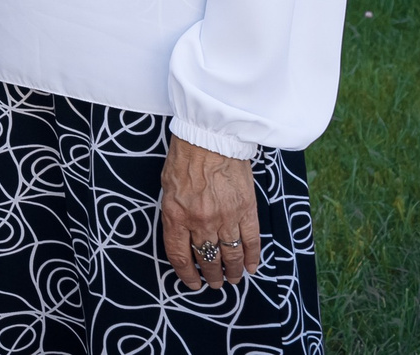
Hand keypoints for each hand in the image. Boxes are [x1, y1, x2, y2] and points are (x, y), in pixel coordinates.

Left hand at [162, 134, 259, 290]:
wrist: (210, 136)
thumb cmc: (185, 157)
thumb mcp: (167, 188)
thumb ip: (174, 213)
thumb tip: (182, 236)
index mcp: (177, 215)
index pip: (180, 255)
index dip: (186, 274)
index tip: (192, 283)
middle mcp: (201, 221)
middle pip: (207, 259)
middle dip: (211, 275)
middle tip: (215, 283)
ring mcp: (226, 217)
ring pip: (230, 255)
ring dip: (232, 271)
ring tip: (232, 279)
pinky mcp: (246, 210)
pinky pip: (251, 242)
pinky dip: (252, 258)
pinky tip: (251, 268)